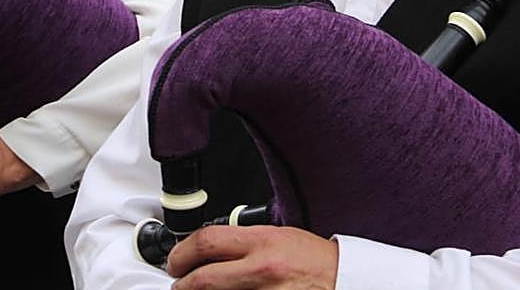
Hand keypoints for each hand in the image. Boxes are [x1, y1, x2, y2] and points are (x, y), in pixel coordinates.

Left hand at [166, 225, 337, 288]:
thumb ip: (244, 242)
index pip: (207, 241)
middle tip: (178, 283)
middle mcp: (262, 270)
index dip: (181, 252)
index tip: (175, 260)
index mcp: (262, 242)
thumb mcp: (278, 235)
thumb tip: (209, 249)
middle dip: (181, 284)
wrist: (344, 279)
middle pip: (202, 279)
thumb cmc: (313, 259)